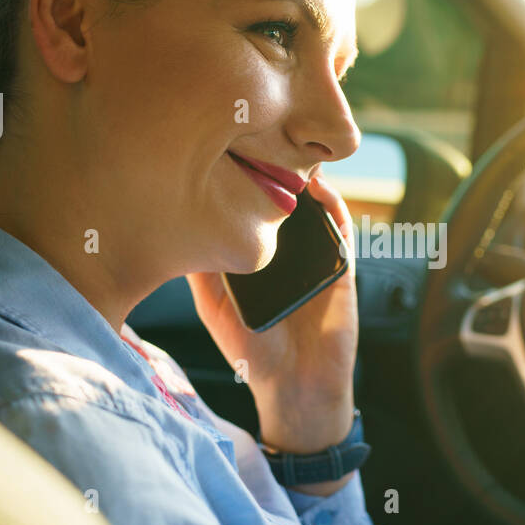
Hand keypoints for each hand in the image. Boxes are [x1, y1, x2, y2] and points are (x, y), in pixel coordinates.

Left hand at [186, 171, 358, 452]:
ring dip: (307, 180)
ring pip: (315, 207)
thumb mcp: (214, 308)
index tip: (225, 150)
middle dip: (275, 168)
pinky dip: (334, 206)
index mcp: (256, 257)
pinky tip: (319, 190)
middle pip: (284, 199)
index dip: (243, 179)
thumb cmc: (253, 353)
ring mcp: (316, 256)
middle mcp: (287, 252)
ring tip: (290, 153)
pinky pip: (341, 229)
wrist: (296, 387)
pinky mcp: (342, 267)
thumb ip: (202, 272)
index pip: (250, 208)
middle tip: (259, 138)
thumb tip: (182, 227)